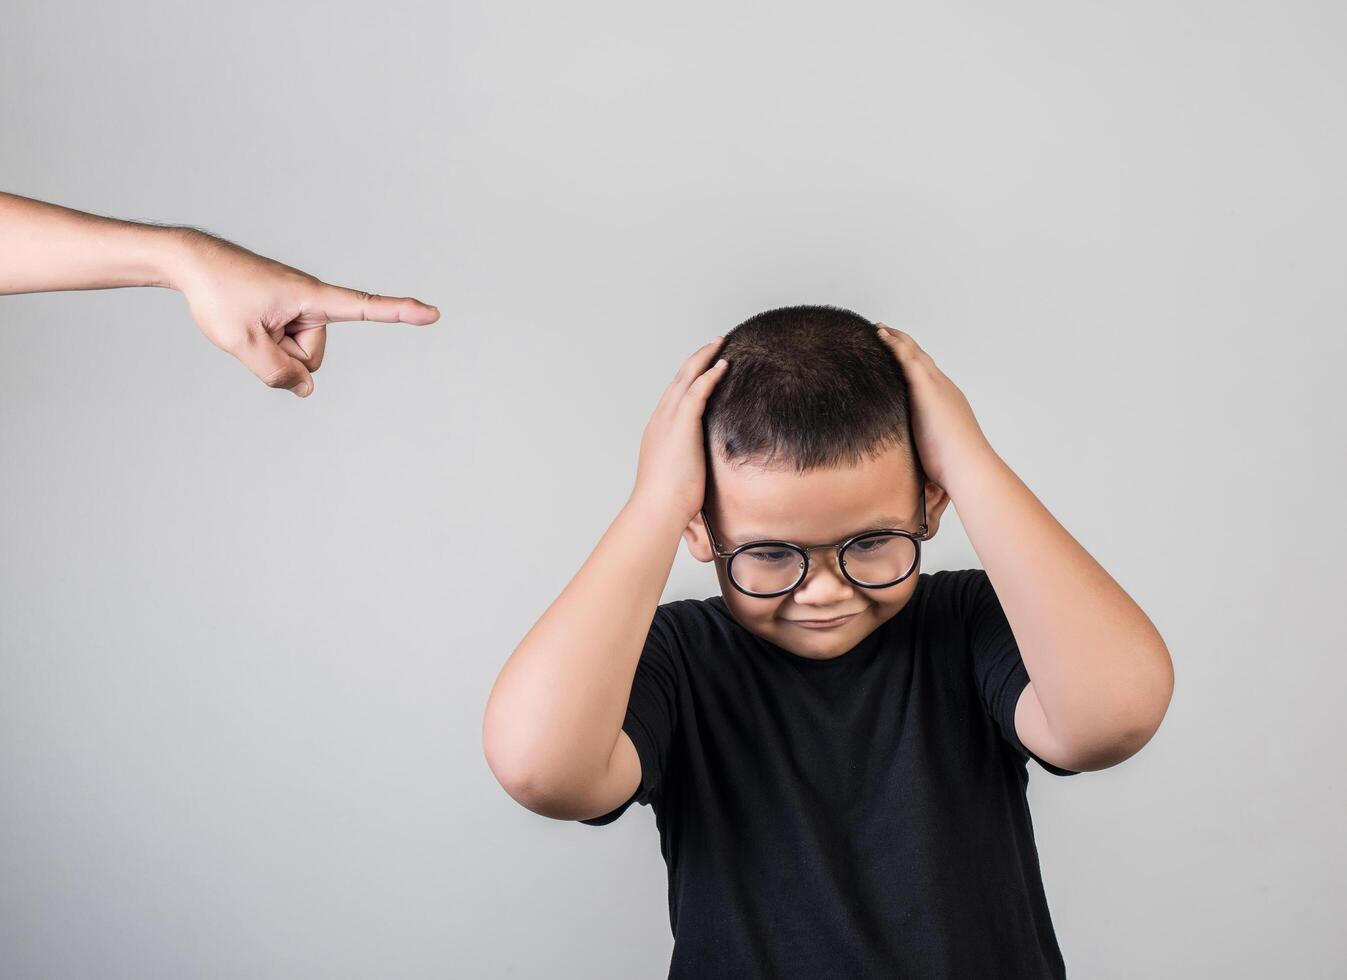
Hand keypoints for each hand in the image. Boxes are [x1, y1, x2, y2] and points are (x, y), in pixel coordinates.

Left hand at [172, 232, 438, 396]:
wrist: (191, 262)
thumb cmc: (218, 293)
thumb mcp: (242, 342)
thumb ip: (277, 373)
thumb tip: (305, 389)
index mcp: (311, 298)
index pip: (365, 308)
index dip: (400, 313)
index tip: (433, 313)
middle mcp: (312, 301)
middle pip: (314, 354)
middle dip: (286, 355)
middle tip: (253, 328)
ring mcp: (298, 308)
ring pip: (299, 353)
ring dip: (273, 348)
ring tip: (247, 321)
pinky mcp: (286, 312)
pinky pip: (287, 343)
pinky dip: (269, 342)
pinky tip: (249, 323)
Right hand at [629, 337, 728, 523]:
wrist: (656, 509)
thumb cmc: (667, 503)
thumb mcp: (678, 478)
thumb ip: (689, 468)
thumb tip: (701, 477)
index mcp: (659, 431)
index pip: (674, 396)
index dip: (689, 378)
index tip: (703, 368)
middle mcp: (660, 419)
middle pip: (678, 379)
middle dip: (696, 360)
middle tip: (714, 344)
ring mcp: (669, 420)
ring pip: (686, 377)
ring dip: (704, 358)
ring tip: (720, 344)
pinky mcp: (681, 424)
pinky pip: (697, 390)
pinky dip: (710, 374)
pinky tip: (724, 364)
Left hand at [875, 324, 995, 492]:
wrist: (968, 466)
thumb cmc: (954, 469)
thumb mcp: (935, 455)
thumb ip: (925, 452)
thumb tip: (919, 471)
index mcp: (946, 403)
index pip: (927, 378)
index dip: (913, 364)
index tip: (899, 356)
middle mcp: (944, 389)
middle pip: (921, 359)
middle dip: (904, 345)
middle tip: (886, 333)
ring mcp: (936, 386)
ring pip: (914, 353)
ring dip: (896, 339)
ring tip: (878, 328)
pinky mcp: (926, 388)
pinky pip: (907, 358)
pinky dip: (894, 344)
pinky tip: (880, 335)